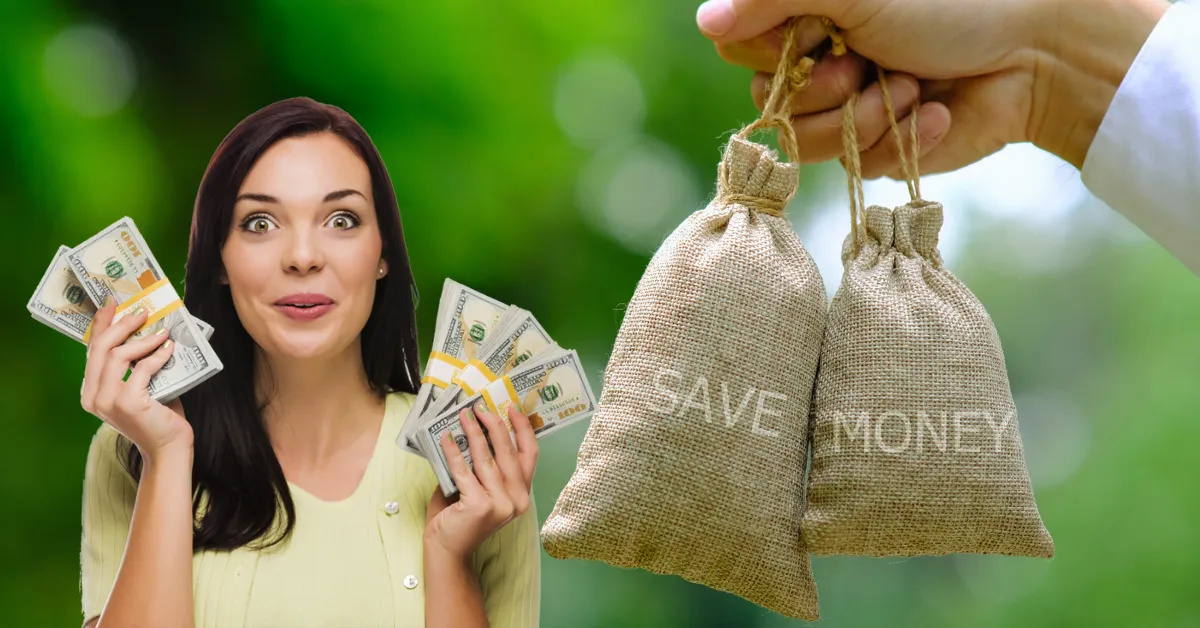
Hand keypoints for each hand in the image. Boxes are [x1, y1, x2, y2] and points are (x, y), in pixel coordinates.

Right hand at [80, 299, 192, 461]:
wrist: (167, 448)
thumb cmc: (156, 416)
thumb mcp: (139, 387)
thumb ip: (133, 366)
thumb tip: (146, 330)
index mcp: (90, 392)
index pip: (92, 351)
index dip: (101, 324)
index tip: (111, 304)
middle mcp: (93, 397)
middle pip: (102, 348)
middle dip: (122, 325)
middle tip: (141, 312)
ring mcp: (108, 401)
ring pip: (118, 355)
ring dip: (143, 339)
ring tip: (162, 331)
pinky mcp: (127, 403)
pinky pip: (142, 368)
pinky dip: (157, 355)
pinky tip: (169, 348)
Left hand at [424, 402, 537, 560]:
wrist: (447, 549)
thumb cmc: (460, 516)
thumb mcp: (480, 488)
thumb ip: (484, 465)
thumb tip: (475, 427)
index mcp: (522, 493)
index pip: (530, 455)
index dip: (523, 429)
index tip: (512, 408)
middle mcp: (518, 499)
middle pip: (509, 452)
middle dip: (494, 424)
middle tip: (481, 407)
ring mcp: (501, 504)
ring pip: (487, 459)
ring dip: (473, 433)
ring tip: (463, 416)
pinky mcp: (481, 506)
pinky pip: (465, 471)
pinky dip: (454, 452)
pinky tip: (447, 438)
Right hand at [697, 0, 1167, 174]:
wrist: (1039, 52)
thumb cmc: (954, 1)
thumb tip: (705, 21)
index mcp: (809, 14)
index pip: (738, 45)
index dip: (769, 49)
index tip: (817, 33)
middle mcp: (820, 59)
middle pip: (766, 99)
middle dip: (822, 86)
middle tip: (868, 62)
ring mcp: (848, 107)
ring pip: (806, 140)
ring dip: (863, 115)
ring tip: (913, 87)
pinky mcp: (879, 150)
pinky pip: (855, 165)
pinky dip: (901, 137)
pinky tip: (937, 110)